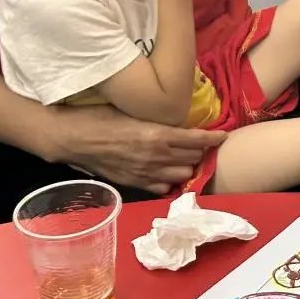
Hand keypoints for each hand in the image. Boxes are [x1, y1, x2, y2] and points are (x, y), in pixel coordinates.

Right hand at [45, 105, 224, 195]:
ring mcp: (146, 173)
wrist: (75, 138)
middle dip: (201, 150)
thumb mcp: (136, 112)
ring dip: (188, 165)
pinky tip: (169, 171)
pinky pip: (163, 187)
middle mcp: (156, 156)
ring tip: (188, 157)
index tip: (224, 136)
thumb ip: (159, 120)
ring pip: (182, 174)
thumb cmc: (102, 117)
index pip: (196, 140)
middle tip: (202, 143)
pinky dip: (170, 179)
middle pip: (193, 157)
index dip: (214, 138)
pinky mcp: (135, 183)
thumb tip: (179, 122)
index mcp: (158, 135)